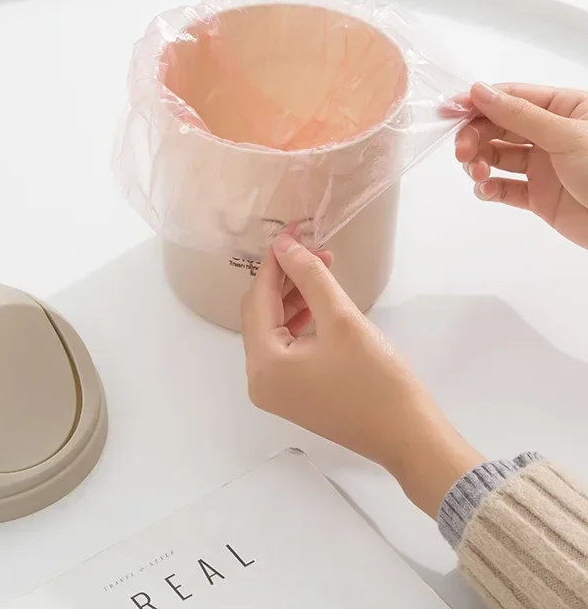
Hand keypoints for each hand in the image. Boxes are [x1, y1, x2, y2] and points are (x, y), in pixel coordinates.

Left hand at [241, 234, 482, 516]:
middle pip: (261, 313)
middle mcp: (259, 379)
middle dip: (285, 278)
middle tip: (313, 249)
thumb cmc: (376, 379)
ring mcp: (275, 390)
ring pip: (274, 328)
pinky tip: (320, 301)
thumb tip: (284, 246)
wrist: (409, 436)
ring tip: (322, 268)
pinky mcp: (293, 393)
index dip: (275, 262)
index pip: (258, 298)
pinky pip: (285, 346)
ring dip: (294, 296)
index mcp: (263, 364)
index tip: (292, 231)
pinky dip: (299, 320)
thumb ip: (309, 277)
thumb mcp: (342, 319)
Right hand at [456, 82, 587, 247]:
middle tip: (463, 151)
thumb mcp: (566, 135)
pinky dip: (489, 189)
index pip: (512, 97)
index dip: (480, 102)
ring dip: (479, 162)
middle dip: (476, 136)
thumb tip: (479, 90)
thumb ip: (519, 115)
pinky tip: (485, 189)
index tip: (452, 109)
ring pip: (497, 157)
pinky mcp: (539, 197)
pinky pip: (504, 189)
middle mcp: (551, 134)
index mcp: (564, 108)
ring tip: (479, 173)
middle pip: (498, 127)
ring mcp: (544, 166)